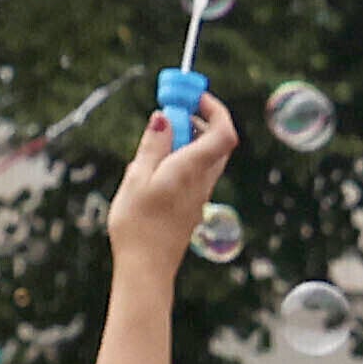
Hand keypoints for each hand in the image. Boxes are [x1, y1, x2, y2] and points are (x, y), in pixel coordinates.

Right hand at [110, 82, 242, 270]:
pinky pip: (194, 173)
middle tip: (169, 112)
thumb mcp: (138, 177)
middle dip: (198, 119)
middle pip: (216, 141)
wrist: (146, 268)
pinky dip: (181, 159)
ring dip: (187, 140)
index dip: (214, 108)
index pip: (224, 131)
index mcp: (193, 169)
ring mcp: (199, 196)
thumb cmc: (138, 224)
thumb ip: (154, 145)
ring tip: (154, 142)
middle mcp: (203, 182)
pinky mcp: (191, 206)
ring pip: (205, 157)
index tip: (192, 95)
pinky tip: (152, 168)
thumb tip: (164, 116)